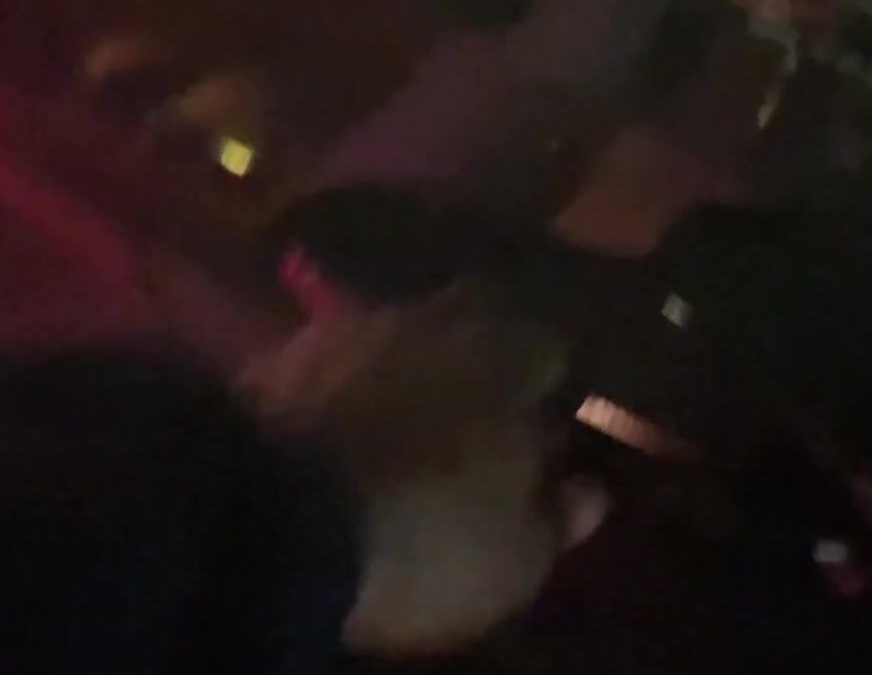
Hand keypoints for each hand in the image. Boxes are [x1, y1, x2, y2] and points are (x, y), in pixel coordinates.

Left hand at [242, 283, 602, 657]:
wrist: (282, 523)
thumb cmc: (430, 538)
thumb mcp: (518, 557)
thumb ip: (559, 515)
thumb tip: (589, 489)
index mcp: (510, 360)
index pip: (553, 346)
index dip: (553, 382)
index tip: (551, 415)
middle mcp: (437, 321)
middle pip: (476, 315)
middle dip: (483, 345)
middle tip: (482, 396)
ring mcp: (355, 329)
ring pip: (402, 327)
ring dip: (412, 356)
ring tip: (409, 402)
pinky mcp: (286, 353)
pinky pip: (334, 354)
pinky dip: (346, 376)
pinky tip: (345, 410)